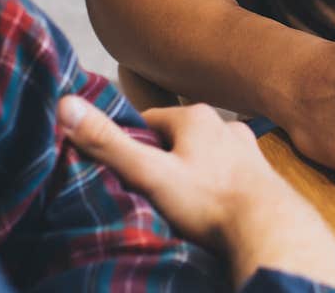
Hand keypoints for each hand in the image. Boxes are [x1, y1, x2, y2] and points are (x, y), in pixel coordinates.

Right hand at [59, 96, 334, 288]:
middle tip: (152, 195)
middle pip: (175, 140)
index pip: (146, 124)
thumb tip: (65, 105)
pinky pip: (225, 175)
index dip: (131, 149)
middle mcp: (224, 124)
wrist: (270, 229)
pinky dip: (214, 188)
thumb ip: (109, 144)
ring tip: (181, 205)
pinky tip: (210, 207)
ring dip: (189, 176)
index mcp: (195, 116)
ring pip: (201, 157)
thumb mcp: (150, 173)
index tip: (125, 175)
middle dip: (161, 163)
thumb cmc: (209, 202)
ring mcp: (245, 148)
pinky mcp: (260, 173)